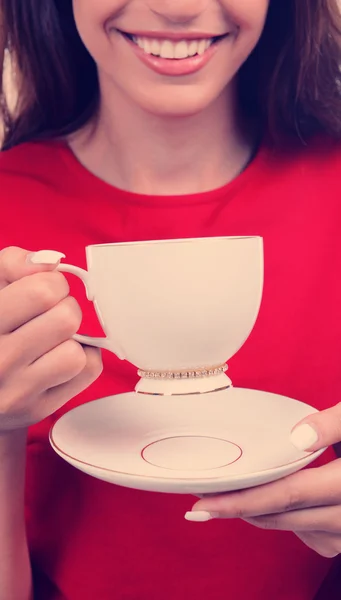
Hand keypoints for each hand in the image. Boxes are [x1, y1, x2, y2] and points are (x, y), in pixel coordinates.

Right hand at [0, 247, 102, 432]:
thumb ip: (12, 264)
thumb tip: (49, 261)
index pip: (44, 291)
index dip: (51, 284)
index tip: (42, 292)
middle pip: (66, 318)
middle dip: (64, 308)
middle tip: (48, 315)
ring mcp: (17, 390)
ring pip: (76, 350)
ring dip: (71, 339)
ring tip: (50, 339)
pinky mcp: (37, 408)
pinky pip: (87, 371)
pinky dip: (82, 359)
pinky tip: (59, 357)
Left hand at [186, 405, 340, 557]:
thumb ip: (333, 424)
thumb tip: (298, 437)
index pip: (284, 496)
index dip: (240, 502)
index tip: (203, 503)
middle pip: (281, 516)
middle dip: (238, 509)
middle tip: (202, 500)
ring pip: (292, 528)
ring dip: (259, 514)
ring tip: (230, 497)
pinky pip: (309, 536)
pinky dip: (285, 520)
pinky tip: (273, 504)